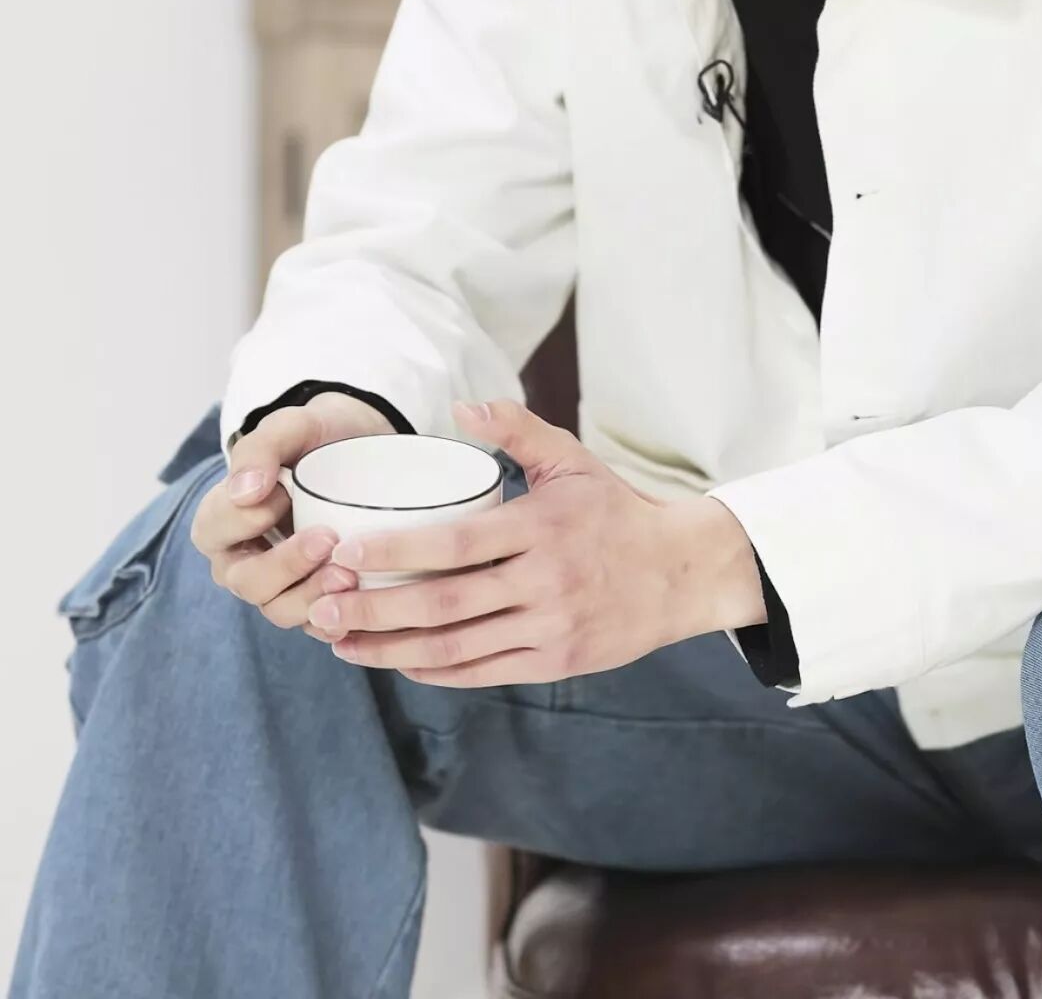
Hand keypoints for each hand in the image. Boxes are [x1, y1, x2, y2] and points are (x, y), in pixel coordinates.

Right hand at [189, 392, 395, 636]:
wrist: (362, 450)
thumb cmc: (314, 439)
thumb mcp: (289, 427)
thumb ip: (260, 449)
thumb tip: (245, 493)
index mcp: (222, 520)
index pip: (214, 532)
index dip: (243, 521)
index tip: (283, 493)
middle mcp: (243, 561)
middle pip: (249, 582)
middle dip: (286, 566)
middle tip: (327, 539)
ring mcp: (279, 587)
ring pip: (281, 610)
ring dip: (313, 597)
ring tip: (348, 574)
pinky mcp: (315, 602)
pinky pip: (318, 625)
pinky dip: (337, 618)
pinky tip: (361, 601)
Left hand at [304, 397, 750, 684]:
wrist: (680, 572)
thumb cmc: (615, 510)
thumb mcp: (572, 459)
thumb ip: (517, 430)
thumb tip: (461, 409)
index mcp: (541, 528)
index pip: (455, 545)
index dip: (394, 554)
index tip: (344, 554)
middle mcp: (544, 584)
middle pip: (444, 606)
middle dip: (374, 611)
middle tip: (321, 607)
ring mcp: (550, 629)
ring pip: (455, 649)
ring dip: (390, 650)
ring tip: (340, 642)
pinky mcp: (555, 662)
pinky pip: (482, 673)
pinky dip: (433, 671)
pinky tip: (396, 661)